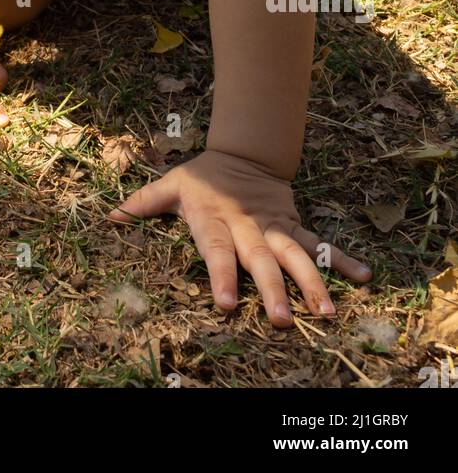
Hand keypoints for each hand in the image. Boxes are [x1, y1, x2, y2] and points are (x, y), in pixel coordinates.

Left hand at [107, 148, 371, 325]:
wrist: (244, 151)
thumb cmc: (202, 177)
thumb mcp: (170, 185)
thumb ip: (142, 203)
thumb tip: (109, 217)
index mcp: (214, 220)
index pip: (216, 250)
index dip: (220, 275)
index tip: (225, 303)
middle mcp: (247, 226)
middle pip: (261, 260)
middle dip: (271, 290)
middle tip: (280, 321)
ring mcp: (274, 227)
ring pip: (295, 256)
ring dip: (311, 283)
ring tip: (327, 312)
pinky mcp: (293, 225)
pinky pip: (320, 244)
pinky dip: (342, 259)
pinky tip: (364, 277)